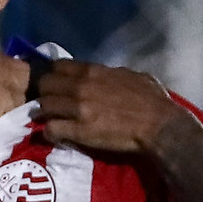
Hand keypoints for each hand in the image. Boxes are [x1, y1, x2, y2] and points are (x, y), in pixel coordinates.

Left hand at [33, 60, 185, 153]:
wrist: (158, 125)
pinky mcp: (78, 131)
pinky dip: (50, 133)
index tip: (56, 84)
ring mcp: (77, 109)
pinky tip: (57, 135)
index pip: (58, 66)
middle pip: (45, 85)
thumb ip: (111, 73)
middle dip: (45, 94)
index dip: (54, 75)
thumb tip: (104, 75)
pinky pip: (51, 129)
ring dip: (46, 114)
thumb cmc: (152, 100)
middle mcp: (80, 86)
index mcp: (93, 71)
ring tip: (53, 120)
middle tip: (52, 104)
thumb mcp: (131, 76)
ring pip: (44, 107)